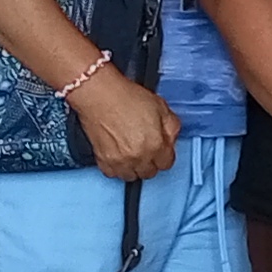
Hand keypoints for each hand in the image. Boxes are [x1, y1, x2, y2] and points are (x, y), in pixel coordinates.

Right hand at [70, 69, 180, 186]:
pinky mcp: (103, 161)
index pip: (167, 164)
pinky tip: (118, 154)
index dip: (164, 154)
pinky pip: (114, 174)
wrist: (99, 94)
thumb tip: (172, 139)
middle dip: (150, 161)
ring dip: (134, 167)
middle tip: (145, 147)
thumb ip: (171, 127)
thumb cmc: (126, 97)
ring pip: (132, 176)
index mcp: (155, 144)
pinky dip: (117, 167)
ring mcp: (120, 161)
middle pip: (150, 172)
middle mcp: (139, 157)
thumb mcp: (160, 106)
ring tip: (131, 151)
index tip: (159, 149)